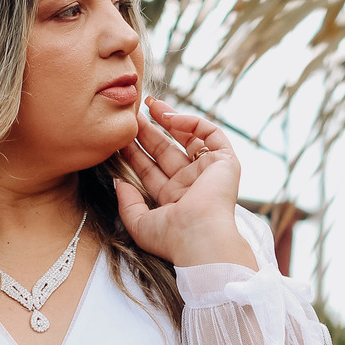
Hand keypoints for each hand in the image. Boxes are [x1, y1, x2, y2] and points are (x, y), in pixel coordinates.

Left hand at [115, 97, 255, 268]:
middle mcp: (191, 184)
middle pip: (166, 150)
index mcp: (174, 199)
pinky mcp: (225, 162)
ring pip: (188, 138)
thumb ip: (128, 203)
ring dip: (169, 121)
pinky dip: (192, 122)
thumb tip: (119, 181)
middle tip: (132, 115)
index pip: (151, 170)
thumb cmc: (172, 238)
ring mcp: (209, 172)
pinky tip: (169, 118)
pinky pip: (210, 133)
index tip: (120, 136)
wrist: (200, 238)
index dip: (135, 152)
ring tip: (148, 106)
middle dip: (149, 132)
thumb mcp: (140, 223)